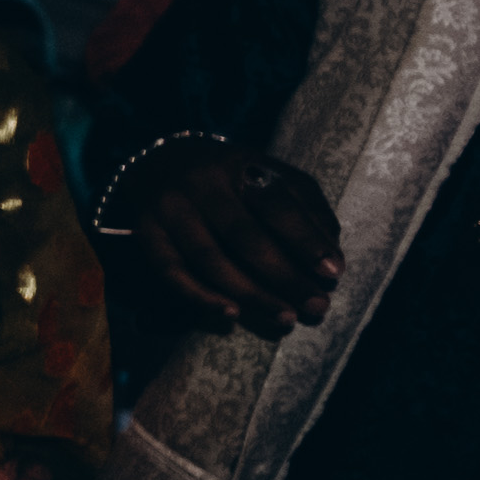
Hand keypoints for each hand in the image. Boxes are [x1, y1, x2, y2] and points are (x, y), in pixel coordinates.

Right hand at [115, 140, 342, 332]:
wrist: (159, 162)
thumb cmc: (230, 177)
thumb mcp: (269, 175)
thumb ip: (305, 207)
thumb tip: (332, 254)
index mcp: (238, 164)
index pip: (275, 203)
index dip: (305, 238)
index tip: (333, 271)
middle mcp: (200, 183)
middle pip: (243, 236)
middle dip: (283, 276)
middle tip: (316, 306)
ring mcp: (169, 208)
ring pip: (209, 258)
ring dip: (249, 294)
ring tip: (284, 317)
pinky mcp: (146, 232)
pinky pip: (172, 272)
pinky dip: (201, 296)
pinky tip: (230, 314)